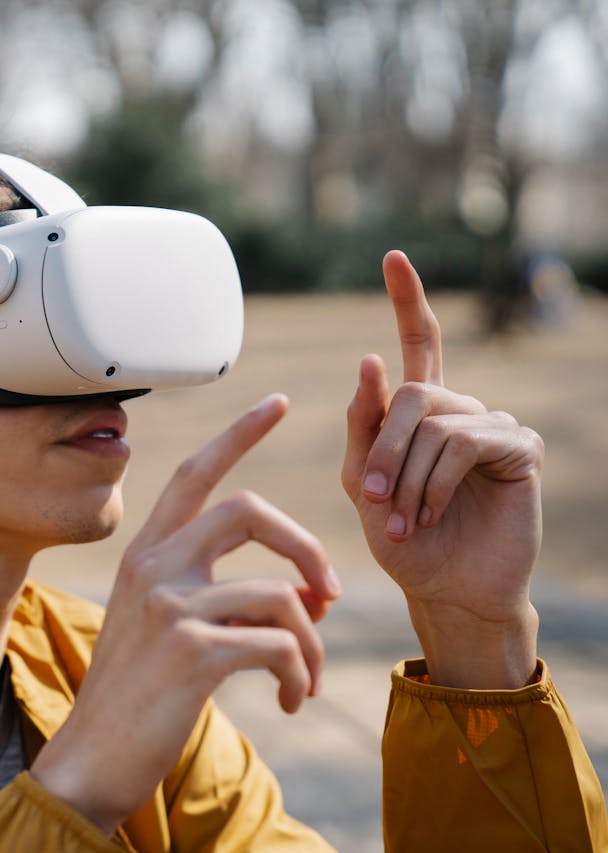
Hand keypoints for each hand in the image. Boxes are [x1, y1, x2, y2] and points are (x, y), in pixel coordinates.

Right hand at [31, 394, 341, 833]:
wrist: (93, 758)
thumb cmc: (136, 696)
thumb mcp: (159, 625)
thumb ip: (212, 591)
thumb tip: (302, 592)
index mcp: (144, 554)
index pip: (195, 473)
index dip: (239, 434)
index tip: (278, 403)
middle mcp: (152, 566)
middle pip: (249, 510)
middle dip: (306, 547)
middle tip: (328, 593)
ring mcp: (170, 606)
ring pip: (281, 594)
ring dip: (314, 642)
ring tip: (307, 677)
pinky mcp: (192, 651)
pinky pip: (281, 644)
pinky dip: (303, 675)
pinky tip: (293, 700)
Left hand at [341, 251, 542, 688]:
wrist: (445, 590)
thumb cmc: (403, 541)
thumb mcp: (364, 484)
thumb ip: (363, 428)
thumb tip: (371, 360)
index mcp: (421, 412)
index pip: (418, 344)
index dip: (407, 300)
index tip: (392, 256)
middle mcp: (460, 410)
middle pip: (411, 393)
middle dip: (383, 447)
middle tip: (373, 499)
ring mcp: (493, 425)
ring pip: (434, 422)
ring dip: (408, 476)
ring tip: (403, 519)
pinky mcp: (520, 449)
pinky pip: (465, 443)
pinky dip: (436, 483)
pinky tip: (430, 514)